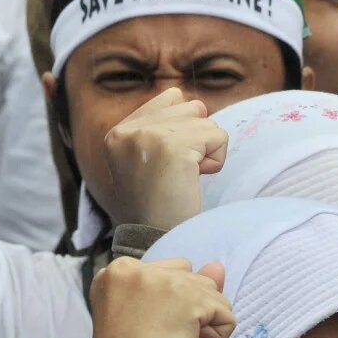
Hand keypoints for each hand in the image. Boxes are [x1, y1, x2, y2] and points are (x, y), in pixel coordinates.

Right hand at [81, 258, 233, 337]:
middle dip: (189, 309)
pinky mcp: (187, 300)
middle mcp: (134, 269)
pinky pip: (226, 312)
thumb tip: (218, 266)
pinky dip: (217, 335)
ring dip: (204, 322)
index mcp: (117, 271)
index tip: (146, 329)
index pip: (171, 272)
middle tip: (159, 337)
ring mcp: (161, 281)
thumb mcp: (155, 314)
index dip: (171, 304)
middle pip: (193, 278)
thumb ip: (185, 285)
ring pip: (212, 292)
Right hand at [102, 88, 228, 229]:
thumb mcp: (150, 160)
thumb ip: (166, 128)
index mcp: (118, 132)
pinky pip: (218, 137)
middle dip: (197, 139)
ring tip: (184, 178)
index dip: (186, 128)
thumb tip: (199, 104)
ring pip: (208, 122)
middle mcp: (128, 129)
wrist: (157, 238)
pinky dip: (216, 160)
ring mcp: (147, 135)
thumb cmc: (161, 204)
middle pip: (193, 108)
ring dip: (207, 152)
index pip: (171, 98)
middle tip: (177, 172)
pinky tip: (194, 180)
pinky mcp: (172, 146)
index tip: (170, 162)